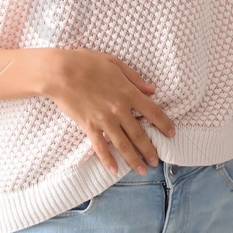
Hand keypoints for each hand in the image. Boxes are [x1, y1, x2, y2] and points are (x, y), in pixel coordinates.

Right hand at [41, 47, 175, 173]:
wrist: (60, 72)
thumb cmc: (87, 62)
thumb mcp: (115, 63)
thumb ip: (135, 78)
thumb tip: (152, 89)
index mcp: (128, 92)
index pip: (153, 111)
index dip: (164, 124)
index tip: (172, 133)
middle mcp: (119, 109)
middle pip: (140, 134)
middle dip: (150, 149)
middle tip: (157, 161)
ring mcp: (104, 119)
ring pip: (123, 144)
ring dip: (134, 159)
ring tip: (142, 170)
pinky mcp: (88, 126)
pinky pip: (100, 146)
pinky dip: (107, 159)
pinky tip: (113, 169)